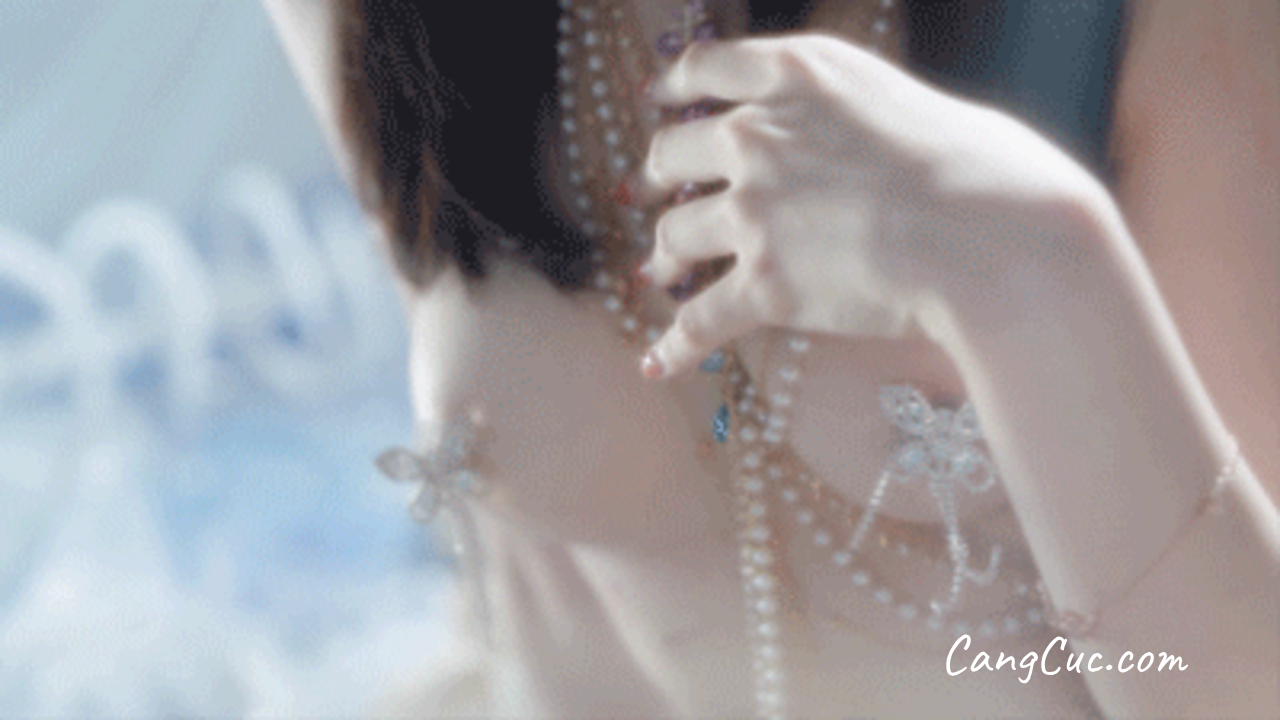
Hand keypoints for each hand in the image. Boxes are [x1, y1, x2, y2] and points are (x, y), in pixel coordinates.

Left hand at [638, 35, 1099, 378]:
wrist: (993, 235)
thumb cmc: (981, 165)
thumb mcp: (900, 98)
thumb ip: (844, 111)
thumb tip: (839, 141)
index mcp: (797, 74)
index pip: (705, 66)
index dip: (670, 86)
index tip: (657, 100)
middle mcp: (758, 137)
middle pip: (671, 154)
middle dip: (653, 178)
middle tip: (644, 193)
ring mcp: (753, 213)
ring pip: (673, 236)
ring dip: (661, 257)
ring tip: (659, 273)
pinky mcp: (764, 286)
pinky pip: (698, 321)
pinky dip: (673, 345)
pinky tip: (656, 364)